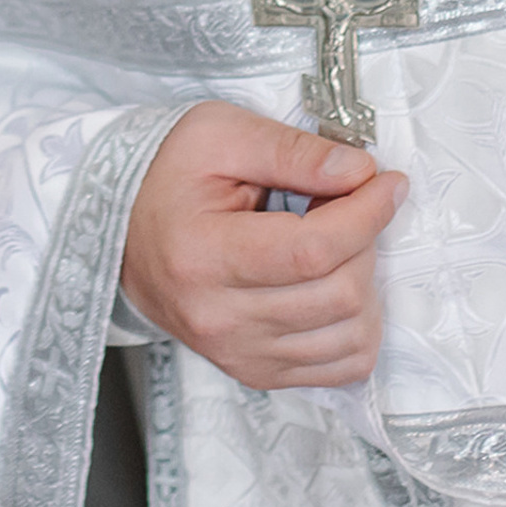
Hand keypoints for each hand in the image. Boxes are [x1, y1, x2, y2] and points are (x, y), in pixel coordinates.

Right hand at [119, 101, 406, 389]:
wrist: (119, 230)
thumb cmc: (167, 175)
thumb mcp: (219, 134)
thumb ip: (291, 150)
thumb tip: (361, 173)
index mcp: (201, 255)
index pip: (312, 251)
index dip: (366, 215)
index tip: (387, 183)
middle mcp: (216, 318)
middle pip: (339, 294)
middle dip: (365, 241)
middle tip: (349, 205)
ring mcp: (237, 353)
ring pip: (351, 336)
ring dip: (365, 284)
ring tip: (337, 245)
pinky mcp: (254, 372)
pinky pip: (341, 368)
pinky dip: (357, 328)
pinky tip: (335, 287)